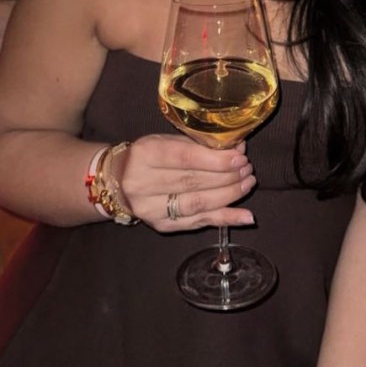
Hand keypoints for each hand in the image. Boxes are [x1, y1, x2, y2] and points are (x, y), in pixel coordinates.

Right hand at [113, 135, 256, 231]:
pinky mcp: (162, 226)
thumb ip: (198, 145)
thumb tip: (237, 150)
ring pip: (198, 204)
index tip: (239, 157)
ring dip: (229, 195)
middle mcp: (143, 184)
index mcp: (144, 154)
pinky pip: (199, 223)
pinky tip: (246, 216)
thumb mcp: (166, 140)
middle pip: (193, 182)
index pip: (185, 158)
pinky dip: (226, 219)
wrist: (118, 180)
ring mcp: (151, 209)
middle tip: (247, 169)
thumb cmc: (148, 155)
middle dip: (227, 176)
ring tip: (248, 183)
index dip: (215, 160)